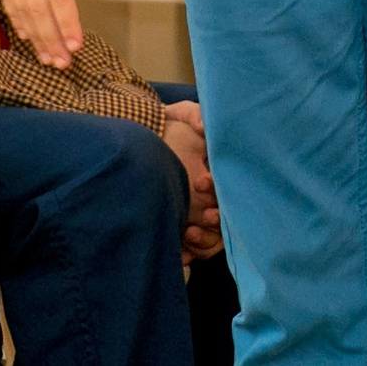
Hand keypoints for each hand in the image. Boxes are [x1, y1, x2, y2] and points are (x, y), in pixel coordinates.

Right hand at [0, 0, 120, 68]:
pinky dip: (17, 20)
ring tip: (47, 57)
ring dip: (35, 36)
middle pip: (39, 11)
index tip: (76, 46)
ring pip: (22, 10)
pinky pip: (8, 0)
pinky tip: (26, 35)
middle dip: (51, 40)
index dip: (68, 24)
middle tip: (63, 64)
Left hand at [161, 101, 222, 260]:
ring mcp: (200, 214)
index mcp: (217, 171)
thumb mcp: (182, 114)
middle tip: (205, 215)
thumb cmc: (165, 128)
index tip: (201, 181)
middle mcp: (212, 195)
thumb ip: (195, 114)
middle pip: (227, 217)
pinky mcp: (185, 229)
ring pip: (214, 237)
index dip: (219, 187)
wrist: (139, 143)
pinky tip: (181, 250)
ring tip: (189, 232)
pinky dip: (191, 253)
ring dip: (207, 239)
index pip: (228, 186)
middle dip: (219, 219)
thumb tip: (204, 127)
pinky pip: (196, 251)